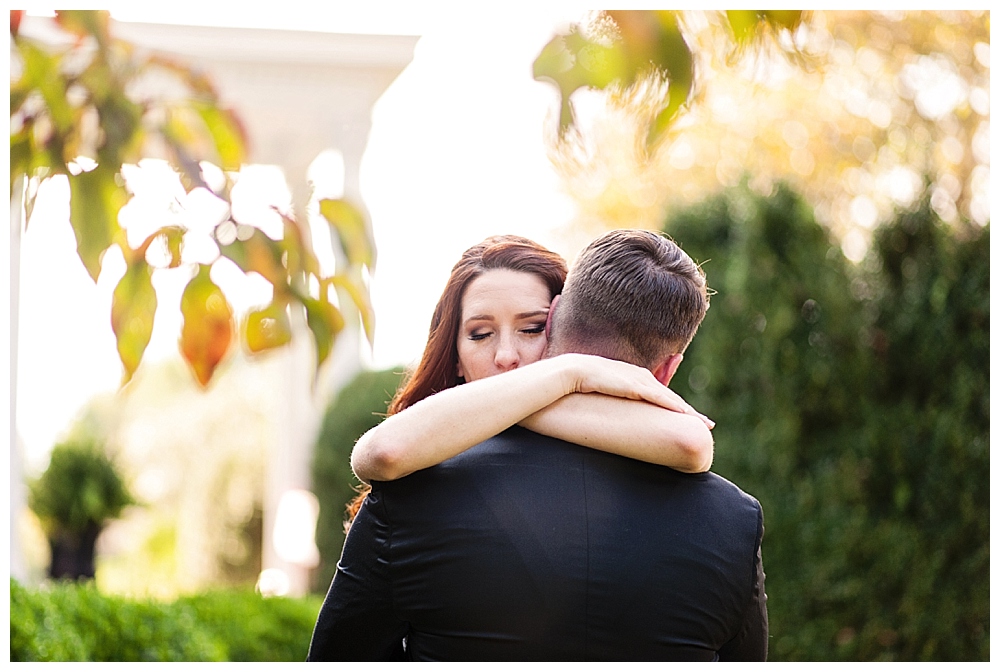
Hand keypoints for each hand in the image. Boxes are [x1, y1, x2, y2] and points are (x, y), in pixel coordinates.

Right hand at [560, 353, 715, 428]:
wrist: (570, 372)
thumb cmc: (581, 384)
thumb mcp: (602, 392)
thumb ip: (612, 400)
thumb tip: (613, 418)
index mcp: (635, 379)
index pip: (662, 395)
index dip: (677, 407)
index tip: (691, 419)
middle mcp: (641, 377)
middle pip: (671, 397)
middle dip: (690, 411)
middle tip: (708, 425)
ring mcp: (638, 380)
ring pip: (669, 398)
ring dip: (687, 410)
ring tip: (703, 423)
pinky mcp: (633, 385)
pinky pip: (657, 397)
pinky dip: (672, 404)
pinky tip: (684, 413)